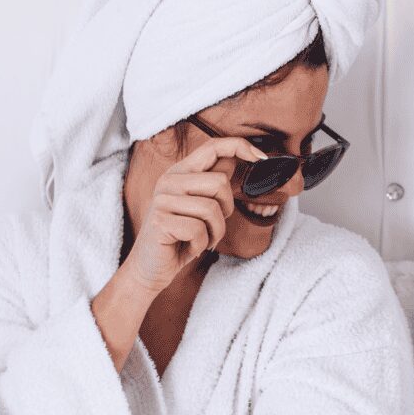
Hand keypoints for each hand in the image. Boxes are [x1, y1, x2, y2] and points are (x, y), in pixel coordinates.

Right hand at [121, 137, 266, 294]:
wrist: (151, 267)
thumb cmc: (181, 236)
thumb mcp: (200, 205)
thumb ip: (213, 182)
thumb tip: (234, 158)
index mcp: (180, 172)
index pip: (212, 147)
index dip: (240, 146)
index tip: (262, 157)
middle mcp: (169, 181)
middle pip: (220, 182)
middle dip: (226, 209)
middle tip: (212, 225)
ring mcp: (162, 200)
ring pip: (212, 209)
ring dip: (215, 231)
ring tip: (201, 238)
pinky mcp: (160, 222)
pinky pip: (199, 230)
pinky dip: (202, 244)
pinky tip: (189, 246)